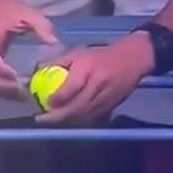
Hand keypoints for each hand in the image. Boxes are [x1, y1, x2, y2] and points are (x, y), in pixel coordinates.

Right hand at [0, 0, 57, 99]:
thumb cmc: (5, 8)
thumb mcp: (26, 13)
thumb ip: (41, 27)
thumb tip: (54, 43)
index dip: (2, 71)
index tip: (18, 79)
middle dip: (2, 89)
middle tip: (24, 93)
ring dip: (0, 93)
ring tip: (22, 96)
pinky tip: (15, 91)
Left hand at [35, 32, 154, 124]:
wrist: (134, 58)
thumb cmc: (103, 54)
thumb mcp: (80, 51)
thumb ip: (60, 61)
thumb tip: (38, 69)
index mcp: (89, 67)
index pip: (71, 88)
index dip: (57, 98)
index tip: (44, 102)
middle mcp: (98, 83)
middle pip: (77, 105)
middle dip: (58, 116)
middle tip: (42, 119)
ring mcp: (107, 95)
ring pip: (84, 113)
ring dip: (67, 120)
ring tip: (53, 121)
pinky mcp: (113, 104)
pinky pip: (93, 115)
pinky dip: (79, 120)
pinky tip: (69, 120)